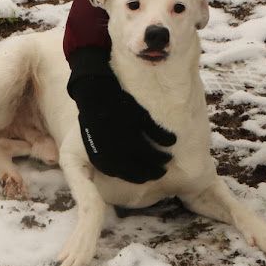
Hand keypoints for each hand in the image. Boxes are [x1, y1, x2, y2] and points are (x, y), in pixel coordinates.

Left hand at [67, 48, 175, 182]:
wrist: (94, 89)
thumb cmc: (95, 115)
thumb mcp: (95, 140)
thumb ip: (108, 155)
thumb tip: (121, 168)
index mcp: (102, 157)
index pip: (126, 175)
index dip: (140, 177)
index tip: (149, 175)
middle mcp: (115, 150)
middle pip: (141, 170)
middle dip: (153, 172)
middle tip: (162, 171)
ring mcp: (127, 135)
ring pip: (151, 155)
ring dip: (162, 159)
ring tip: (168, 158)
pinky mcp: (137, 120)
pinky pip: (156, 134)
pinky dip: (166, 138)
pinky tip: (171, 139)